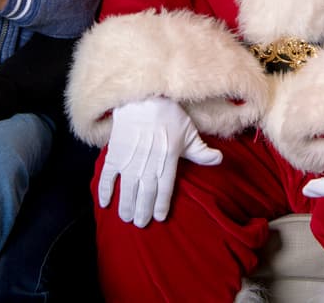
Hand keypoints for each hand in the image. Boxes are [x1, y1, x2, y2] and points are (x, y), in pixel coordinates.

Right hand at [97, 97, 222, 226]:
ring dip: (126, 206)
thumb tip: (219, 160)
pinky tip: (104, 203)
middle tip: (140, 224)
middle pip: (145, 195)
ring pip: (127, 190)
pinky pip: (108, 177)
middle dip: (142, 211)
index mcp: (167, 163)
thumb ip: (202, 152)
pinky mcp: (114, 154)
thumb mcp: (190, 133)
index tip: (159, 218)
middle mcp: (148, 166)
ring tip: (126, 218)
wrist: (144, 98)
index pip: (165, 190)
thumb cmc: (169, 115)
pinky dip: (105, 191)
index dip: (161, 205)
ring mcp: (129, 161)